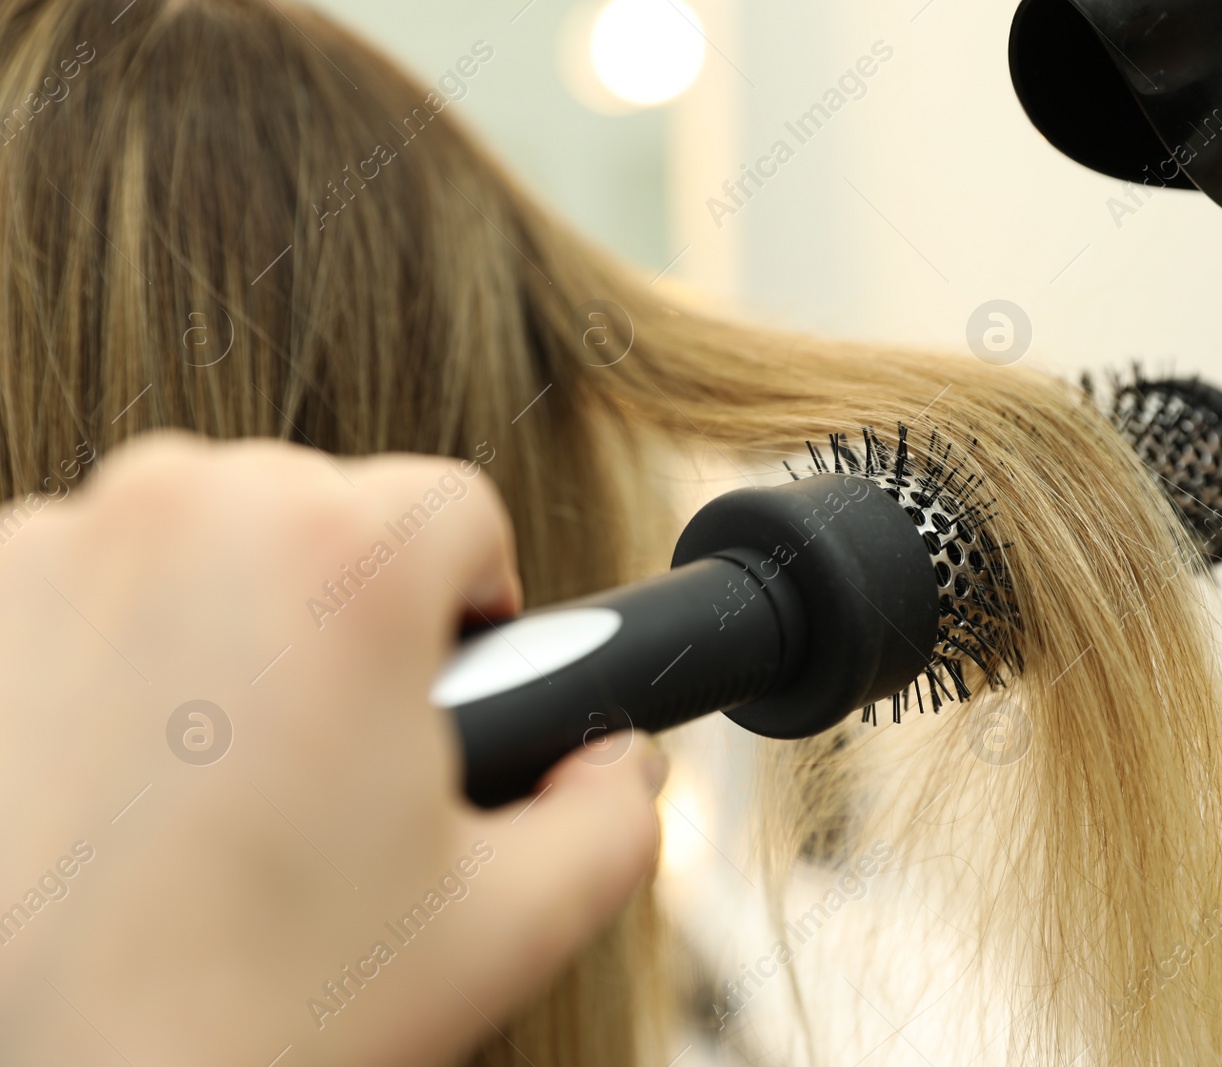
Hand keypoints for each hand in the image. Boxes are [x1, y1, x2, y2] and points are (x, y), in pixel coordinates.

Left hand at [0, 433, 663, 1066]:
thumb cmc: (245, 1018)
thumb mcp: (502, 928)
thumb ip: (611, 814)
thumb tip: (615, 758)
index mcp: (336, 555)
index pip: (460, 510)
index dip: (478, 609)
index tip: (445, 693)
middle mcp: (182, 506)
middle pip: (329, 512)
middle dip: (351, 619)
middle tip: (329, 765)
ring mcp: (50, 544)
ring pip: (205, 543)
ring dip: (231, 630)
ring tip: (213, 788)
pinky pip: (89, 585)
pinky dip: (117, 653)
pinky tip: (115, 784)